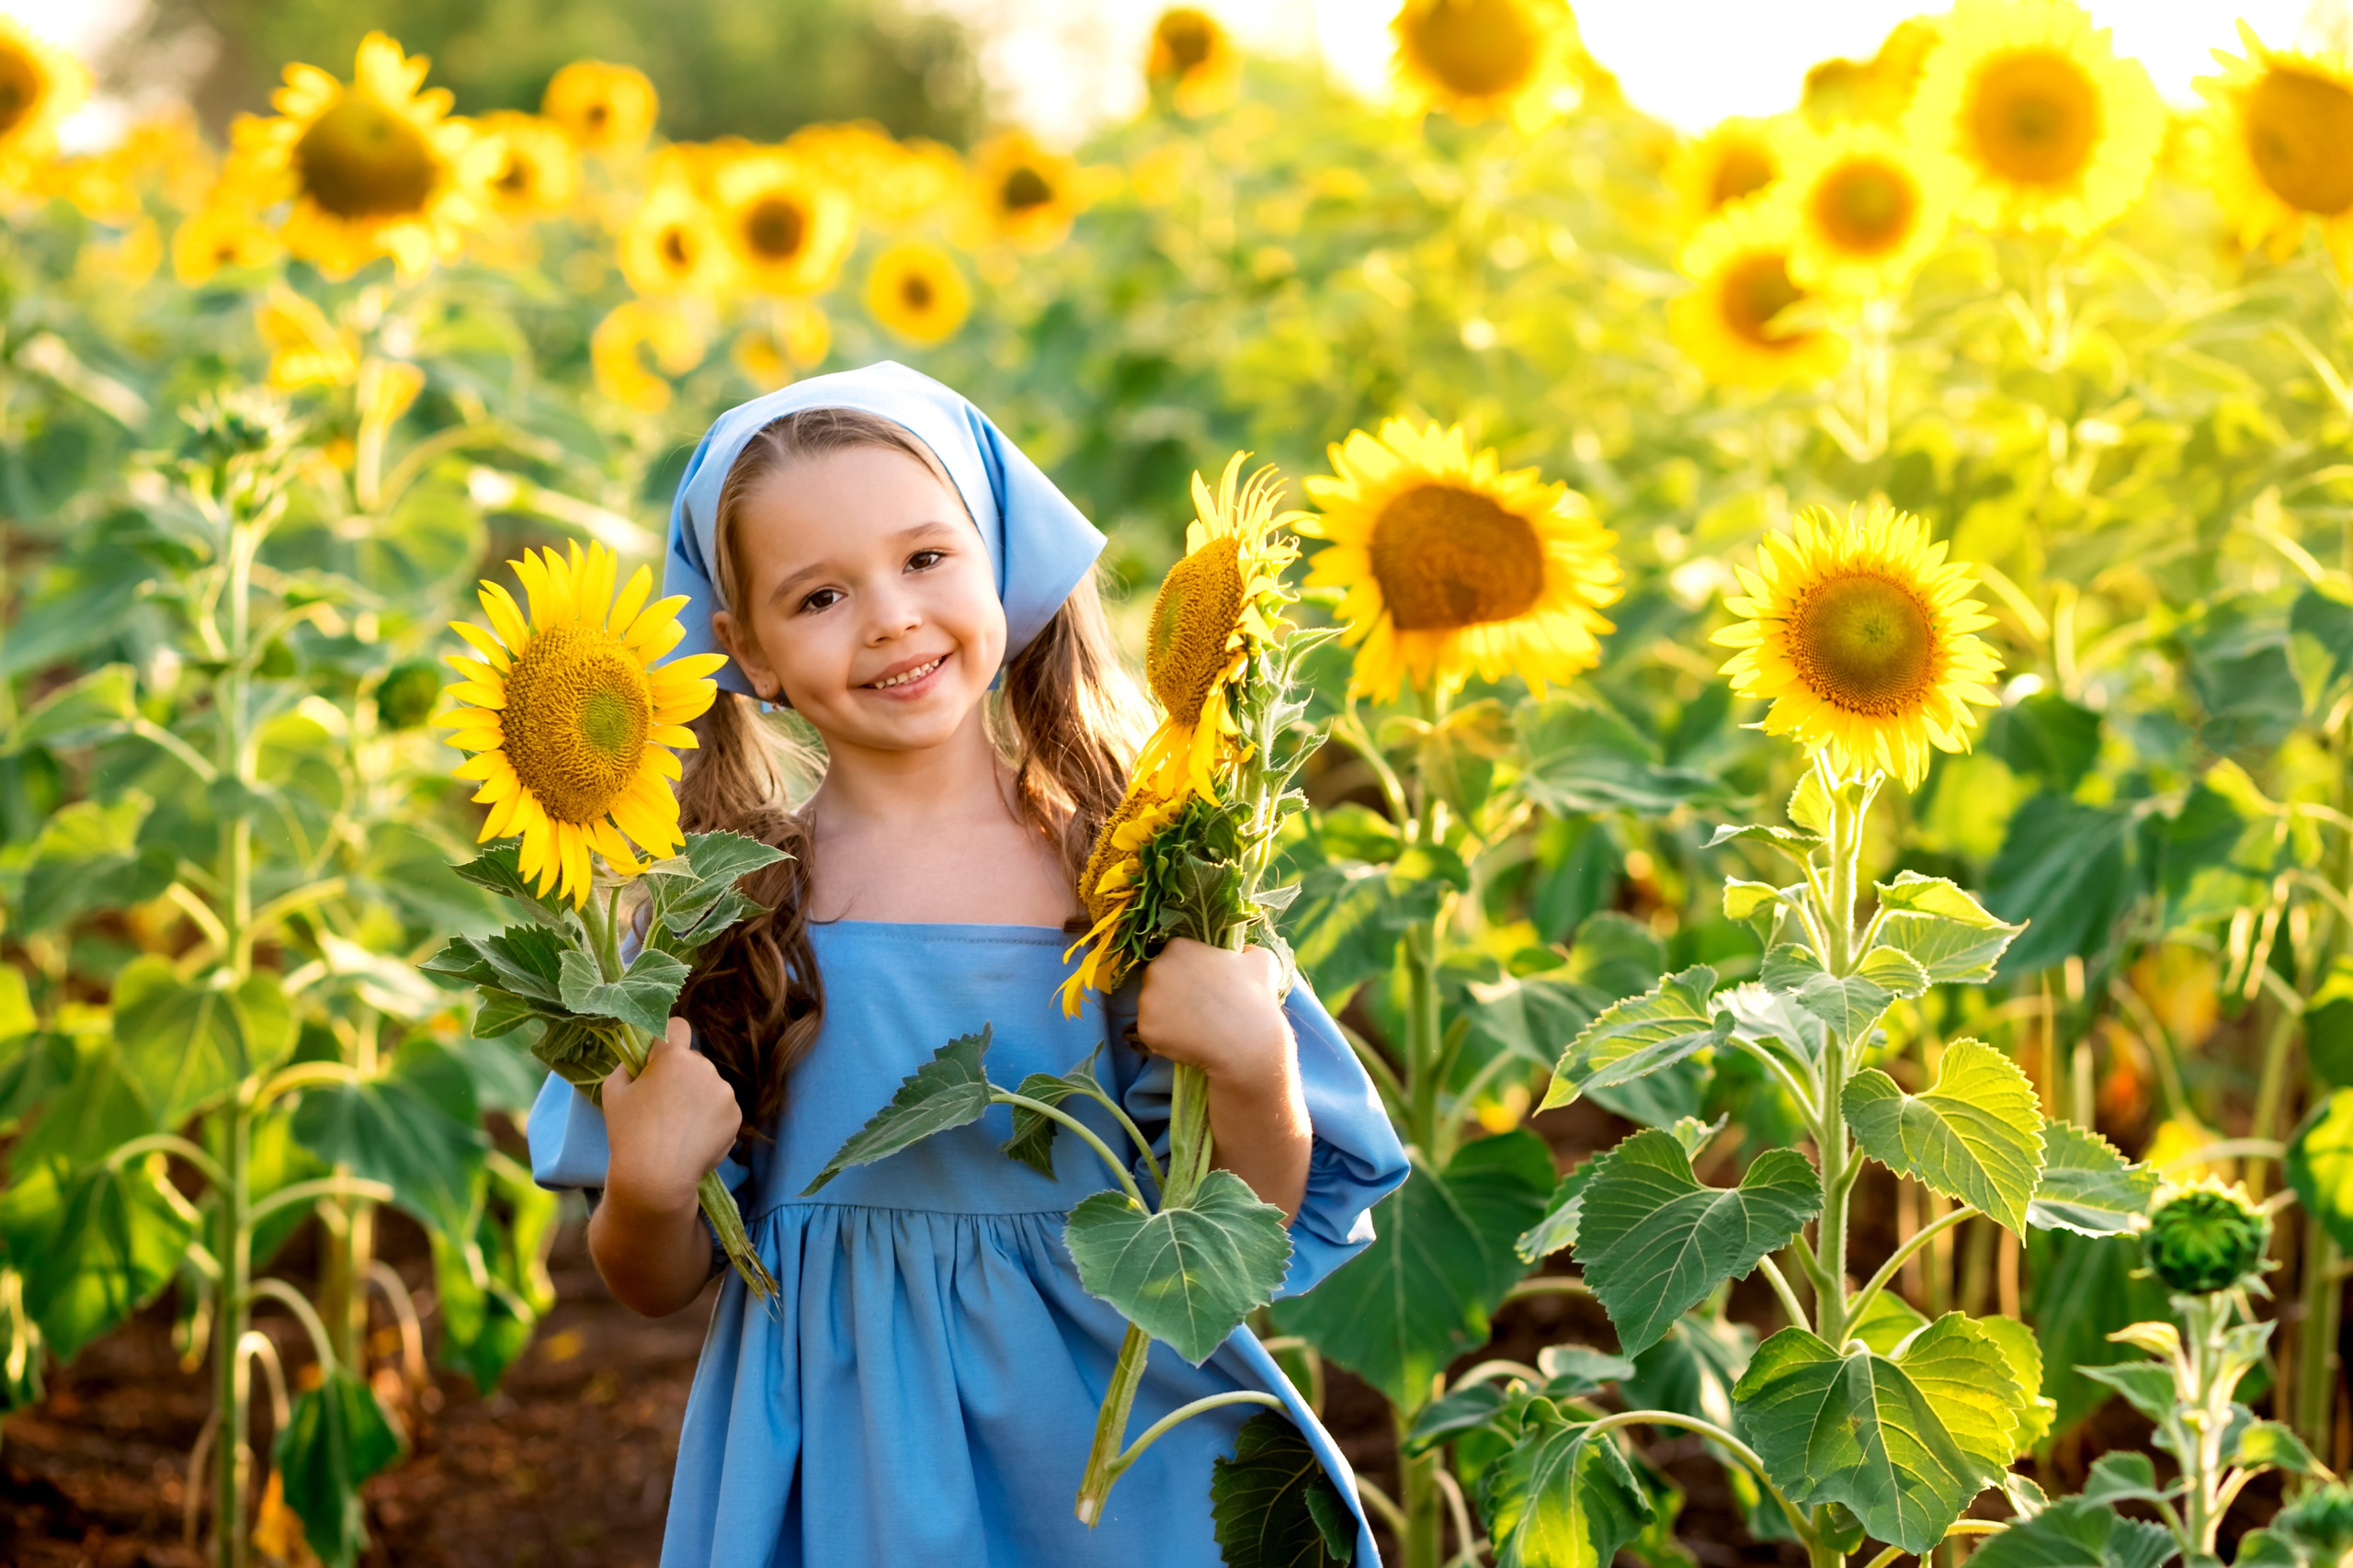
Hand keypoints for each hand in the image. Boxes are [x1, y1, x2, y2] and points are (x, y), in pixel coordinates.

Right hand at [600, 1018, 742, 1218]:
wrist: (656, 1178)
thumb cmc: (628, 1133)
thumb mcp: (614, 1091)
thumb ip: (627, 1064)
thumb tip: (640, 1057)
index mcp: (674, 1056)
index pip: (676, 1026)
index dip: (666, 1037)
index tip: (658, 1054)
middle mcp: (704, 1067)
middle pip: (692, 1061)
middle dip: (679, 1075)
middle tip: (662, 1105)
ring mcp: (723, 1091)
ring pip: (708, 1085)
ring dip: (696, 1097)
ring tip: (677, 1127)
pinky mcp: (736, 1115)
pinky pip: (720, 1107)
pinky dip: (710, 1118)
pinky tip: (692, 1138)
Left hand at [1134, 938, 1292, 1090]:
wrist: (1247, 1044)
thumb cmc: (1255, 999)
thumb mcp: (1261, 961)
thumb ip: (1246, 950)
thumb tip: (1243, 951)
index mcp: (1178, 948)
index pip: (1175, 957)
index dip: (1189, 973)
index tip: (1204, 986)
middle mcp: (1156, 969)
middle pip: (1158, 980)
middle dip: (1173, 992)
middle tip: (1199, 1008)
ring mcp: (1147, 1000)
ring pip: (1153, 1006)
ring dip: (1168, 1015)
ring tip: (1195, 1027)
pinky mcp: (1145, 1029)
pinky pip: (1152, 1032)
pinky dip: (1166, 1038)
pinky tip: (1189, 1042)